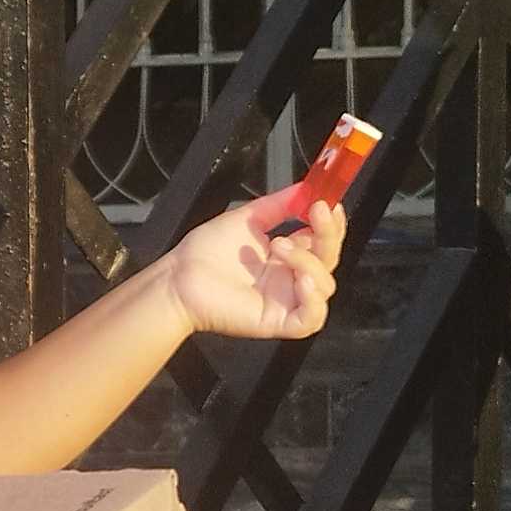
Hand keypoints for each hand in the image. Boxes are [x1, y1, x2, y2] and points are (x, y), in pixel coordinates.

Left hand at [163, 195, 344, 342]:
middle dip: (328, 234)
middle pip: (329, 260)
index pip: (323, 241)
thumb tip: (305, 189)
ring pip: (325, 286)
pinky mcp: (278, 322)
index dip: (332, 224)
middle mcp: (289, 279)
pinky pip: (312, 318)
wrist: (178, 278)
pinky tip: (300, 280)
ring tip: (280, 245)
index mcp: (285, 256)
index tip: (328, 202)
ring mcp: (286, 301)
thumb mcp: (247, 219)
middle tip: (315, 212)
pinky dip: (313, 299)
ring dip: (310, 262)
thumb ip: (279, 204)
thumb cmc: (204, 253)